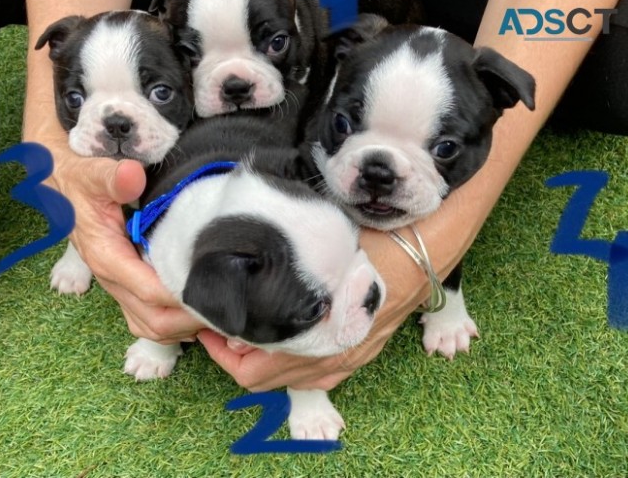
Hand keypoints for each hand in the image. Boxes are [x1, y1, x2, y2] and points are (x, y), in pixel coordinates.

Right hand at [45, 141, 205, 343]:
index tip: (213, 290)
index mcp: (107, 257)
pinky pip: (147, 321)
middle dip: (188, 320)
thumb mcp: (94, 174)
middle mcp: (112, 279)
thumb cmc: (83, 182)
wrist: (65, 187)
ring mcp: (118, 287)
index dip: (182, 297)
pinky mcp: (124, 288)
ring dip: (183, 327)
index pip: (149, 291)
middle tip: (222, 307)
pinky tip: (196, 313)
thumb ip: (114, 177)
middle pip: (154, 320)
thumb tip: (132, 177)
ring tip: (214, 313)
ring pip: (151, 328)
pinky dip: (173, 326)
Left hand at [198, 229, 431, 390]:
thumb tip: (239, 295)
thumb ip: (276, 281)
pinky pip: (319, 377)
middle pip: (263, 381)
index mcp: (310, 337)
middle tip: (220, 328)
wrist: (420, 251)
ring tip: (250, 332)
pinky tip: (289, 342)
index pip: (248, 368)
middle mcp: (327, 358)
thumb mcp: (315, 254)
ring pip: (290, 382)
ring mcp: (346, 359)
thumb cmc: (368, 245)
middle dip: (234, 359)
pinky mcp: (361, 354)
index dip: (219, 351)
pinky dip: (295, 367)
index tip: (207, 325)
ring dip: (265, 364)